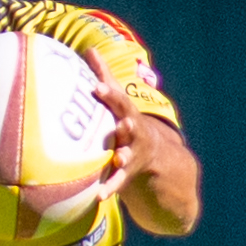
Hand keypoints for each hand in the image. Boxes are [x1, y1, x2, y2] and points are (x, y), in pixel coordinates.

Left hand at [82, 45, 139, 207]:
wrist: (155, 156)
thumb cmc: (125, 121)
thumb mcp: (118, 102)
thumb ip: (104, 77)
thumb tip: (90, 50)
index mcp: (127, 114)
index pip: (120, 101)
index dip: (110, 94)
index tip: (97, 87)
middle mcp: (134, 133)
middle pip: (131, 126)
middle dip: (126, 123)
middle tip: (121, 123)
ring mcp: (133, 153)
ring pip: (129, 154)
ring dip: (124, 155)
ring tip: (119, 157)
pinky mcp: (127, 173)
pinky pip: (119, 181)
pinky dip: (110, 187)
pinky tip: (99, 196)